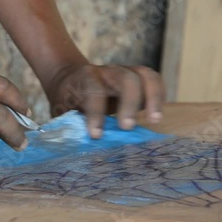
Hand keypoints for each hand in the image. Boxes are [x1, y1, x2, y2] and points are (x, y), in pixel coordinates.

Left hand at [46, 64, 164, 137]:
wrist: (69, 79)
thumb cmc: (68, 101)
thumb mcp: (63, 112)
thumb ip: (72, 126)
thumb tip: (81, 149)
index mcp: (84, 80)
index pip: (92, 91)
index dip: (96, 113)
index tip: (97, 135)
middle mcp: (106, 73)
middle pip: (125, 78)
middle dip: (130, 102)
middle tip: (128, 127)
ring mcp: (124, 72)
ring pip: (144, 76)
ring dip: (153, 97)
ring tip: (155, 120)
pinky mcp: (137, 77)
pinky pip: (153, 81)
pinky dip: (159, 96)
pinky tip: (156, 115)